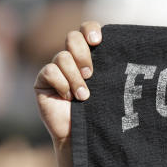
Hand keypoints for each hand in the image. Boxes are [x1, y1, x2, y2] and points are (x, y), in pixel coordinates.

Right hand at [34, 20, 101, 146]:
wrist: (81, 136)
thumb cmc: (98, 114)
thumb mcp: (108, 89)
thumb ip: (110, 70)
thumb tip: (122, 52)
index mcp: (90, 56)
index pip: (87, 30)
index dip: (90, 30)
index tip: (98, 41)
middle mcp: (72, 59)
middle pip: (73, 38)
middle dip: (83, 54)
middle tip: (90, 74)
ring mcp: (57, 68)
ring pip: (62, 57)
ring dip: (75, 78)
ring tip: (83, 96)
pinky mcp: (43, 80)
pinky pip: (50, 71)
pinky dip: (61, 84)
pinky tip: (67, 98)